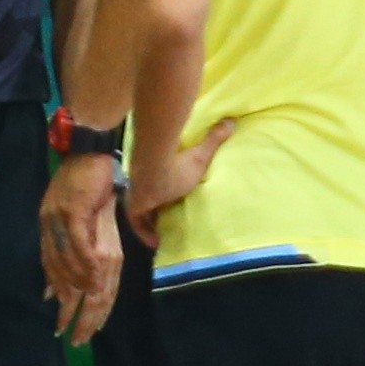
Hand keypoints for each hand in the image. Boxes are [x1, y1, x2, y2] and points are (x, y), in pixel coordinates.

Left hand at [39, 152, 124, 342]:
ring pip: (66, 261)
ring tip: (86, 315)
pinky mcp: (73, 209)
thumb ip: (75, 235)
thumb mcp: (76, 207)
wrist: (88, 149)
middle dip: (65, 305)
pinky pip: (79, 243)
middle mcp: (49, 222)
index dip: (57, 292)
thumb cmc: (85, 176)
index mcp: (48, 223)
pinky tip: (94, 282)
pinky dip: (86, 264)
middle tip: (70, 333)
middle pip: (56, 270)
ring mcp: (59, 216)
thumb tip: (77, 259)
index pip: (50, 265)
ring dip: (78, 290)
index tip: (62, 318)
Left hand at [125, 119, 235, 247]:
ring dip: (149, 224)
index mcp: (159, 176)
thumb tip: (230, 121)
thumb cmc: (177, 163)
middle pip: (148, 202)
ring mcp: (137, 195)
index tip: (168, 206)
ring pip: (141, 213)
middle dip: (155, 213)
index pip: (158, 188)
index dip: (162, 198)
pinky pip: (137, 224)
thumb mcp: (199, 155)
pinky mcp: (134, 207)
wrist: (155, 166)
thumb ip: (213, 139)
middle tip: (166, 225)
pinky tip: (155, 244)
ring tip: (162, 238)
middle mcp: (145, 185)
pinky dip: (144, 234)